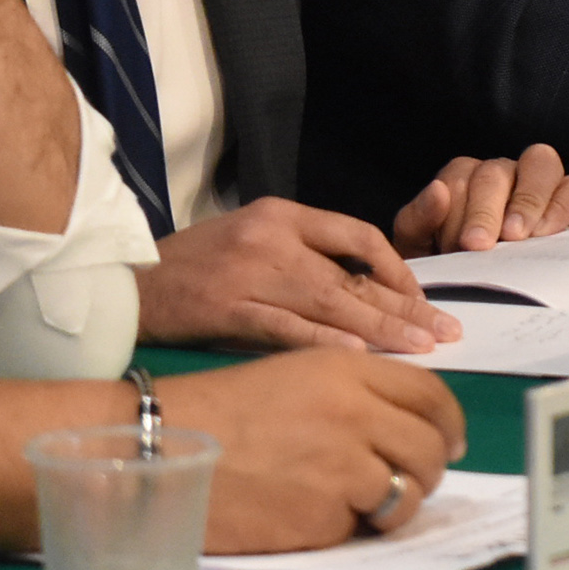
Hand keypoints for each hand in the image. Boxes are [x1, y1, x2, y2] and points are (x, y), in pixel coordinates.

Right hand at [137, 197, 462, 353]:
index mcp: (282, 214)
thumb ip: (304, 255)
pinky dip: (325, 341)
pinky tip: (360, 355)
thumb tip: (367, 290)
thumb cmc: (194, 266)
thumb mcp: (253, 239)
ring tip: (420, 348)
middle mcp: (272, 238)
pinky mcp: (226, 310)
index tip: (421, 299)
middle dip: (405, 306)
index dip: (397, 270)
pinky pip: (287, 329)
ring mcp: (250, 274)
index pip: (359, 235)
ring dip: (381, 329)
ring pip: (331, 303)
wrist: (123, 281)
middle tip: (445, 331)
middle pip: (354, 275)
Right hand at [160, 350, 466, 552]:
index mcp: (351, 371)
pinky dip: (349, 524)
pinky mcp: (322, 516)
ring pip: (408, 491)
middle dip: (433, 466)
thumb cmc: (225, 410)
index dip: (450, 422)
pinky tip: (319, 514)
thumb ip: (358, 392)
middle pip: (430, 446)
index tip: (452, 440)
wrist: (160, 449)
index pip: (432, 395)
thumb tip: (412, 423)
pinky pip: (360, 524)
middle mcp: (356, 414)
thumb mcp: (299, 375)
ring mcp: (343, 467)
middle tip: (418, 478)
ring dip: (400, 502)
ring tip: (374, 503)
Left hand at [391, 144, 568, 255]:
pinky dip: (563, 206)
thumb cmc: (448, 265)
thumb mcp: (419, 247)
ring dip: (527, 199)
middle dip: (486, 211)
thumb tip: (438, 190)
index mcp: (461, 179)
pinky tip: (547, 234)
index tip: (460, 245)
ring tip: (517, 237)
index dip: (458, 210)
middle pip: (496, 171)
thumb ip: (418, 219)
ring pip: (540, 162)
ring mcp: (536, 181)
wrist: (480, 296)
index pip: (460, 177)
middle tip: (480, 246)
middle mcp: (501, 172)